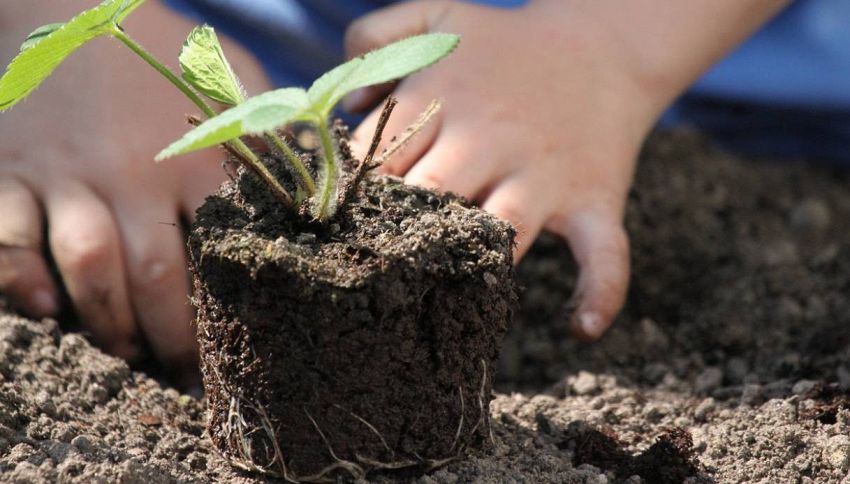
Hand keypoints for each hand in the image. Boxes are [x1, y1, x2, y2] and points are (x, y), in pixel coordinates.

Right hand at [0, 2, 268, 380]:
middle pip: (152, 276)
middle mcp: (130, 172)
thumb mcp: (231, 78)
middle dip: (168, 338)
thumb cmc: (161, 52)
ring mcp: (65, 172)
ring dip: (106, 322)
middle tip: (180, 374)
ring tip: (126, 352)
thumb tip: (321, 177)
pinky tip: (42, 309)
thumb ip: (270, 131)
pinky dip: (18, 279)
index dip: (226, 314)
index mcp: (193, 158)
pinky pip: (6, 236)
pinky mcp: (11, 170)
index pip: (217, 253)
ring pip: (86, 266)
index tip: (235, 350)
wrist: (68, 4)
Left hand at [345, 1, 656, 339]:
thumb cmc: (506, 44)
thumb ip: (375, 36)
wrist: (603, 44)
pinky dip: (601, 292)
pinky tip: (581, 328)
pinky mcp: (593, 200)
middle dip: (397, 231)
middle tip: (372, 264)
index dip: (352, 193)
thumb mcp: (437, 15)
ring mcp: (543, 175)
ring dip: (470, 263)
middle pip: (428, 196)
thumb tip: (348, 106)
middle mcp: (490, 140)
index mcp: (445, 99)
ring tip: (440, 296)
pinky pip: (604, 253)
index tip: (335, 221)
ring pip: (499, 230)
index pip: (379, 157)